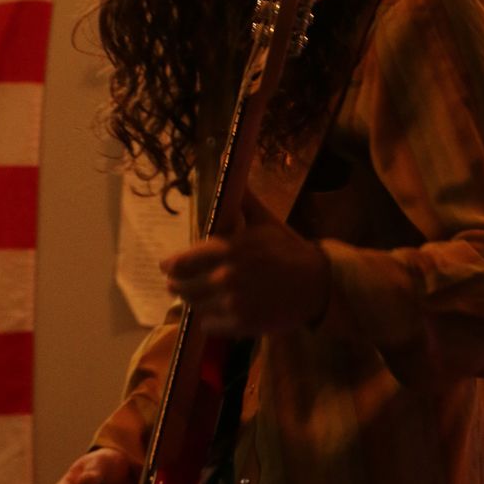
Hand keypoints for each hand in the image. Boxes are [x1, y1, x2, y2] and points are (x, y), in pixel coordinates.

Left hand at [161, 192, 329, 336]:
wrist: (317, 283)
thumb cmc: (288, 249)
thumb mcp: (264, 219)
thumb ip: (241, 198)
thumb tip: (225, 158)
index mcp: (229, 249)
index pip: (182, 262)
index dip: (170, 265)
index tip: (166, 266)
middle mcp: (226, 277)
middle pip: (183, 287)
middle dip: (178, 285)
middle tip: (177, 284)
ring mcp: (233, 303)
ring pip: (195, 306)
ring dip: (195, 301)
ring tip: (200, 296)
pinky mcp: (242, 324)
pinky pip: (210, 325)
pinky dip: (211, 319)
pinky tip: (219, 311)